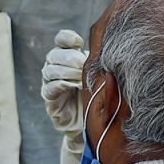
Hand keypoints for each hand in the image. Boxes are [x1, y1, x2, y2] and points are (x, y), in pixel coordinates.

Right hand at [42, 29, 90, 163]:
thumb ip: (101, 62)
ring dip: (65, 71)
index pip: (61, 40)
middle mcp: (56, 67)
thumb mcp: (102, 76)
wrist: (93, 124)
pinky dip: (60, 86)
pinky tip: (72, 86)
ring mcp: (50, 83)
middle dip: (69, 57)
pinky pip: (49, 88)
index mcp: (68, 56)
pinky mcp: (50, 100)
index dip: (66, 38)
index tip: (79, 41)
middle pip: (55, 54)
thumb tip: (115, 47)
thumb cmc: (100, 94)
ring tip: (80, 77)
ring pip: (49, 70)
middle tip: (82, 63)